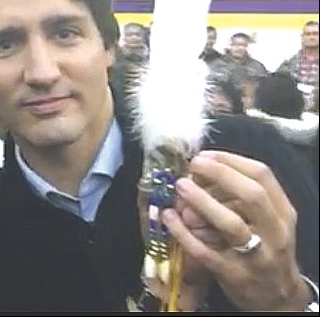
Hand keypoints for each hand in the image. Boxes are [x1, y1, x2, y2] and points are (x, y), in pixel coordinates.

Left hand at [162, 150, 310, 310]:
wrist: (276, 296)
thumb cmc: (264, 250)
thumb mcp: (264, 222)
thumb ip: (238, 198)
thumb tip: (199, 172)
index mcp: (282, 213)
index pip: (263, 176)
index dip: (230, 161)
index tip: (204, 155)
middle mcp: (275, 233)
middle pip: (252, 196)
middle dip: (220, 175)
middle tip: (192, 166)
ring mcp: (257, 256)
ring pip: (232, 225)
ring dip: (203, 202)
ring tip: (180, 186)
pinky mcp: (235, 275)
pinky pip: (207, 252)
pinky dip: (185, 233)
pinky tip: (168, 217)